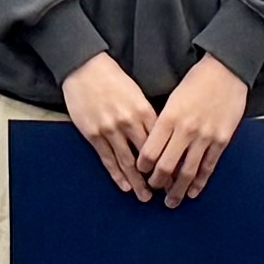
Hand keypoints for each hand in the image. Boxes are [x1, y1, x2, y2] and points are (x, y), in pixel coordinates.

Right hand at [62, 52, 157, 201]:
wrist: (84, 67)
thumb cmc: (112, 78)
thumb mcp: (137, 93)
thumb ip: (147, 114)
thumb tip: (160, 135)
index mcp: (144, 110)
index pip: (162, 142)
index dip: (170, 159)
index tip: (178, 173)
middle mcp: (129, 122)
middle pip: (148, 156)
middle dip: (157, 176)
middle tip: (167, 192)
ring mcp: (110, 130)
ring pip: (127, 162)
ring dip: (137, 182)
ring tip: (145, 196)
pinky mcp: (94, 134)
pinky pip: (107, 159)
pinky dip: (116, 175)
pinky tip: (124, 186)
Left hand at [140, 53, 247, 207]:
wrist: (226, 71)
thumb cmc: (197, 82)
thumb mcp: (173, 99)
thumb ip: (163, 124)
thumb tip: (153, 147)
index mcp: (169, 118)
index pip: (149, 152)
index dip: (143, 167)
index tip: (141, 172)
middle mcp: (185, 130)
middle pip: (166, 167)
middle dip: (158, 183)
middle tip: (154, 189)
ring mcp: (205, 137)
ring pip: (188, 172)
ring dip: (178, 190)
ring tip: (172, 201)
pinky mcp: (221, 140)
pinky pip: (208, 167)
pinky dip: (200, 182)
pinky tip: (193, 191)